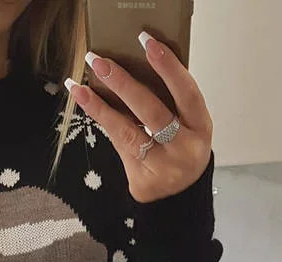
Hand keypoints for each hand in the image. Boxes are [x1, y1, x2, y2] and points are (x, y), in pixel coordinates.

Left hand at [65, 35, 212, 203]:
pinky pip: (119, 145)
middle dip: (124, 84)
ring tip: (80, 87)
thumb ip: (170, 103)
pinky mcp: (142, 181)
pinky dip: (103, 121)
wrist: (178, 198)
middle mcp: (184, 150)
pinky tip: (87, 103)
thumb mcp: (186, 127)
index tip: (147, 43)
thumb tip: (132, 69)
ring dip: (101, 106)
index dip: (168, 67)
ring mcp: (163, 168)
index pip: (186, 93)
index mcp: (201, 129)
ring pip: (128, 132)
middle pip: (152, 112)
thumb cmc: (180, 151)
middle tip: (101, 63)